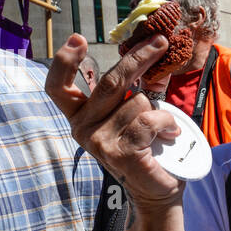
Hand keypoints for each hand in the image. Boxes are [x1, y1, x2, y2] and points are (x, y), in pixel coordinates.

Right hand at [45, 33, 183, 209]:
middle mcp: (82, 128)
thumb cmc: (146, 150)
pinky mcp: (120, 153)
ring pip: (138, 102)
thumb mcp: (138, 113)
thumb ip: (142, 86)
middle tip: (160, 42)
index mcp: (81, 115)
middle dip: (139, 58)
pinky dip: (167, 123)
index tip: (77, 39)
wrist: (156, 191)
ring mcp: (99, 142)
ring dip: (160, 111)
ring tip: (166, 129)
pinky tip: (171, 134)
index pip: (59, 87)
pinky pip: (149, 121)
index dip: (65, 61)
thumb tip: (156, 50)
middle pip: (110, 82)